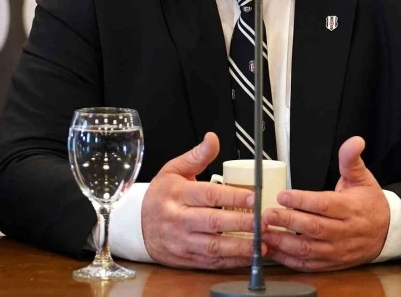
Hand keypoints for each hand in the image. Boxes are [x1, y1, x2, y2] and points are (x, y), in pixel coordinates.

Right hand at [141, 132, 262, 268]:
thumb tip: (212, 138)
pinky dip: (232, 261)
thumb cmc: (161, 194)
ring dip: (240, 246)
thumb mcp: (174, 169)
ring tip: (262, 243)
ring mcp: (182, 241)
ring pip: (213, 246)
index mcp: (177, 194)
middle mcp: (179, 219)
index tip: (253, 197)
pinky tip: (249, 256)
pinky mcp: (186, 258)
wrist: (137, 224)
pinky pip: (211, 262)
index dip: (232, 196)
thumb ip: (197, 155)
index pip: (208, 195)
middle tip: (263, 221)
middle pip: (213, 222)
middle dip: (240, 223)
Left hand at [261, 136, 389, 270]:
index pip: (324, 205)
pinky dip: (290, 260)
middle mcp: (343, 231)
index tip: (282, 195)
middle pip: (313, 228)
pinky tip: (274, 250)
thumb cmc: (370, 202)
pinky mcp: (332, 263)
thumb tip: (355, 141)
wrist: (386, 232)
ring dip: (284, 243)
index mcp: (350, 208)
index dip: (302, 201)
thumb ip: (351, 159)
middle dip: (287, 221)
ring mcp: (337, 250)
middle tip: (267, 214)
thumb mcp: (363, 177)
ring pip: (308, 250)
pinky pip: (309, 265)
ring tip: (265, 233)